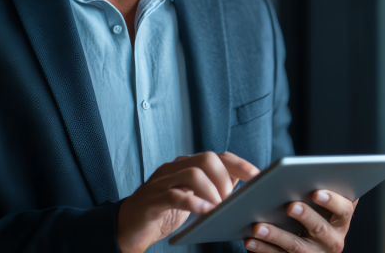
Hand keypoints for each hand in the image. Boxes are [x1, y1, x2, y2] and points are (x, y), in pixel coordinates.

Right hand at [117, 151, 259, 252]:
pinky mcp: (152, 199)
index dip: (239, 164)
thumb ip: (212, 189)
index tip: (257, 176)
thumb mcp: (192, 198)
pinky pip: (175, 195)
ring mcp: (161, 182)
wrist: (128, 227)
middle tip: (229, 200)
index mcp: (186, 166)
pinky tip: (205, 212)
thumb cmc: (164, 212)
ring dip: (211, 191)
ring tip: (218, 208)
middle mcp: (174, 168)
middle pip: (206, 159)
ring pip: (192, 173)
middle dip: (224, 179)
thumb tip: (244, 189)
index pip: (217, 156)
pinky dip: (194, 203)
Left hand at [245, 191, 357, 252]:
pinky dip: (263, 249)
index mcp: (341, 222)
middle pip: (319, 228)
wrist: (313, 248)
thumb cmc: (317, 216)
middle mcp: (332, 241)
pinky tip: (249, 240)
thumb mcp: (325, 208)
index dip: (332, 201)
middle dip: (305, 216)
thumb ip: (324, 193)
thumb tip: (315, 170)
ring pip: (295, 246)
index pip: (344, 210)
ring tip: (258, 226)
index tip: (316, 192)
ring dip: (276, 235)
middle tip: (290, 206)